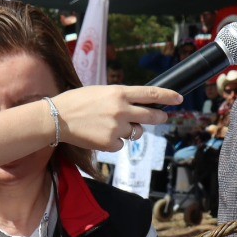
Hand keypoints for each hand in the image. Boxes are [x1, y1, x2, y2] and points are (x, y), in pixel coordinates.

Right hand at [51, 85, 180, 151]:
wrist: (56, 118)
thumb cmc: (77, 102)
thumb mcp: (101, 92)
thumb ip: (120, 98)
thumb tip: (137, 107)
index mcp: (119, 93)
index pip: (151, 93)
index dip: (168, 96)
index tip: (179, 98)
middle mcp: (121, 110)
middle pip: (151, 115)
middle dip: (160, 117)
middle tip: (163, 117)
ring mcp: (117, 128)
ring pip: (135, 132)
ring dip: (128, 130)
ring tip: (108, 125)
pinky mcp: (110, 143)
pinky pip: (121, 144)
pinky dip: (113, 142)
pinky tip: (99, 135)